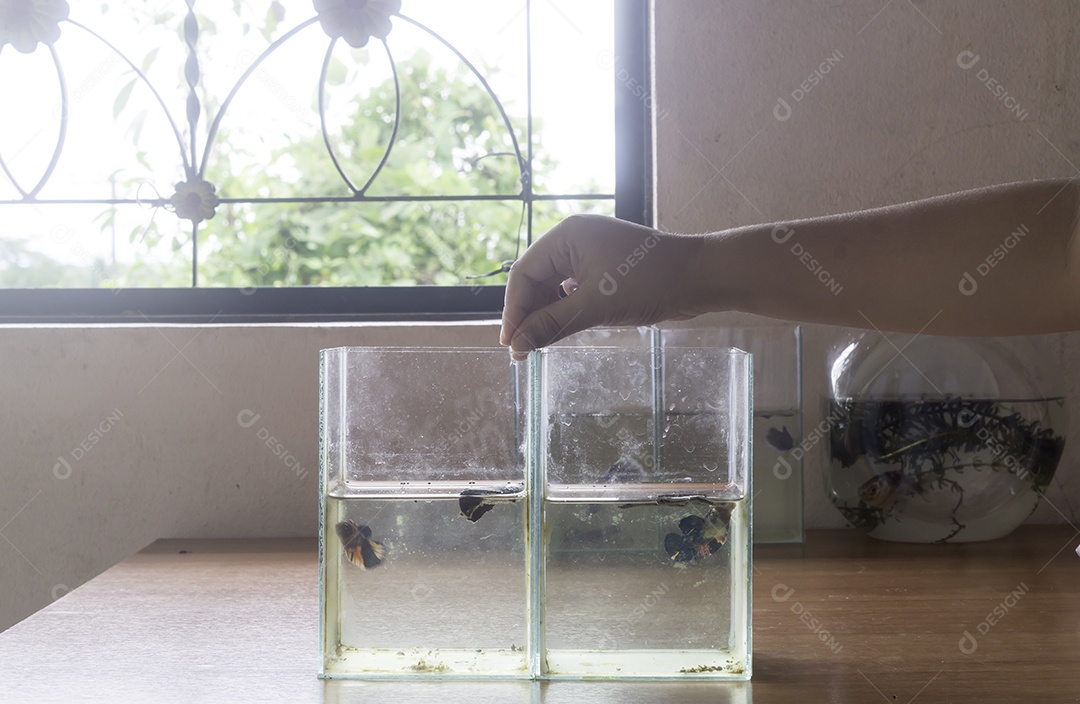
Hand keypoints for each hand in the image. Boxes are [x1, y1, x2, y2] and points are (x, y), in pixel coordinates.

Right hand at [500, 214, 708, 358]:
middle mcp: (574, 239)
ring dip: (545, 315)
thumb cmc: (650, 282)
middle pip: (536, 280)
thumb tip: (516, 345)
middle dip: (528, 314)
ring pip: (554, 287)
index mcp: (566, 235)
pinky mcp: (605, 268)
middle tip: (522, 350)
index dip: (513, 311)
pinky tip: (562, 329)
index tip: (510, 344)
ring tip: (539, 344)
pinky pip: (573, 290)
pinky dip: (565, 310)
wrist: (701, 276)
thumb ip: (551, 325)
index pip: (524, 274)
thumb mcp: (594, 307)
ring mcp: (590, 253)